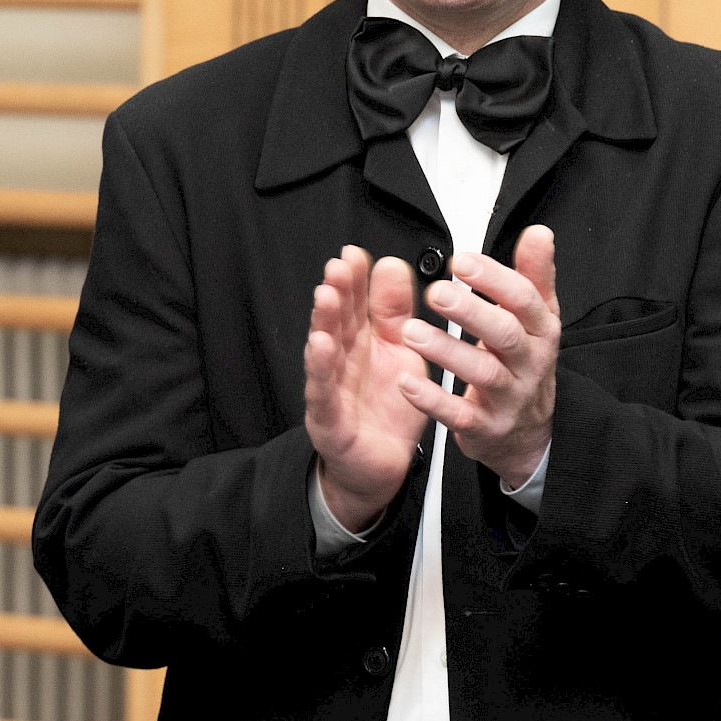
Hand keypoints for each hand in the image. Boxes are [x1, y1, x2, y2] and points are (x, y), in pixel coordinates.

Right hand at [304, 246, 429, 532]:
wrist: (380, 466)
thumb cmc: (387, 408)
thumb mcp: (401, 353)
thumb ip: (395, 311)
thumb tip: (391, 264)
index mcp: (361, 341)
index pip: (354, 302)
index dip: (354, 279)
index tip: (356, 254)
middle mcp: (342, 359)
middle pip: (336, 321)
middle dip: (336, 292)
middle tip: (339, 267)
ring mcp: (331, 387)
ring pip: (324, 350)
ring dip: (323, 322)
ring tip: (326, 296)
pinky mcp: (329, 419)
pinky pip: (322, 391)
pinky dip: (319, 370)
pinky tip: (319, 347)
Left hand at [399, 226, 558, 490]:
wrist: (529, 434)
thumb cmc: (524, 364)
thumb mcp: (537, 320)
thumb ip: (533, 277)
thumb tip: (540, 233)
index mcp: (541, 332)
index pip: (524, 301)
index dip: (494, 278)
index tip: (460, 260)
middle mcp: (529, 364)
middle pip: (505, 335)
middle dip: (471, 312)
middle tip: (436, 292)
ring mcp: (509, 398)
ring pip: (482, 374)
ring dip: (446, 351)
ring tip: (411, 331)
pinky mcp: (485, 428)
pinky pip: (459, 415)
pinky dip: (432, 400)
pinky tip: (406, 381)